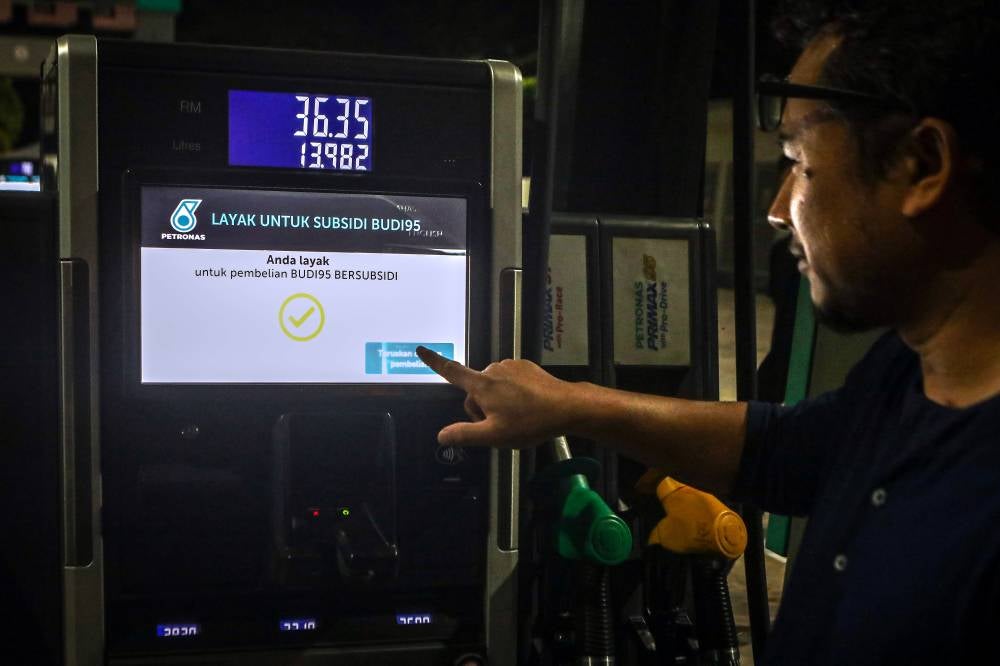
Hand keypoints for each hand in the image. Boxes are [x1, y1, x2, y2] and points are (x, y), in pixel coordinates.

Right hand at [416, 346, 576, 448]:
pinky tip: (527, 405)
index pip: (451, 372)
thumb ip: (465, 435)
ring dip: (498, 401)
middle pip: (475, 390)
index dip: (434, 362)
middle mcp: (493, 370)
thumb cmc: (529, 422)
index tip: (421, 350)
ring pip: (493, 387)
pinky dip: (512, 393)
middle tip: (501, 425)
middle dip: (482, 408)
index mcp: (482, 385)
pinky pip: (509, 381)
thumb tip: (441, 436)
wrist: (566, 407)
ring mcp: (511, 366)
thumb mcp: (494, 435)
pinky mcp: (526, 367)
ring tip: (518, 416)